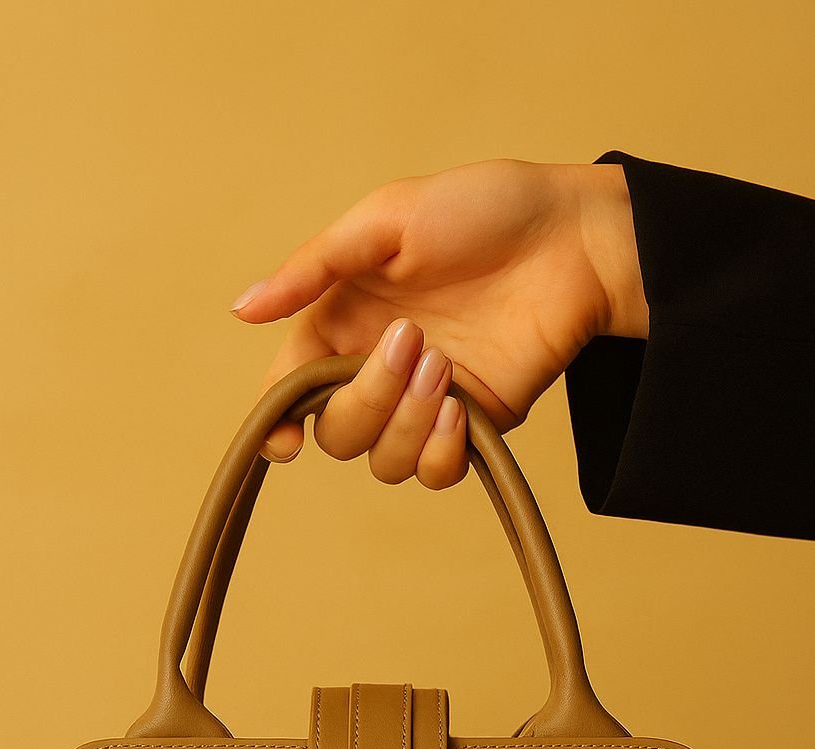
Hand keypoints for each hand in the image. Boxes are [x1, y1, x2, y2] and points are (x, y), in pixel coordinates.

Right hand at [231, 158, 646, 482]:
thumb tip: (242, 309)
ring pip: (382, 461)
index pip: (290, 389)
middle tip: (413, 340)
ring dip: (406, 421)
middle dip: (366, 398)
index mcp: (342, 320)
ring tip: (445, 364)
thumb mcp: (386, 219)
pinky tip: (462, 406)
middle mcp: (376, 369)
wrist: (572, 239)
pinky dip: (439, 450)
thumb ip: (313, 268)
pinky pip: (435, 472)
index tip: (287, 439)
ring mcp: (423, 402)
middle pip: (337, 433)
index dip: (279, 421)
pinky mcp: (472, 425)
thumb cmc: (483, 211)